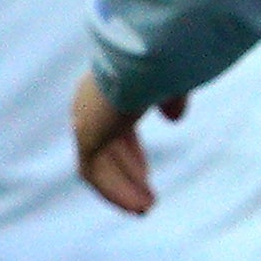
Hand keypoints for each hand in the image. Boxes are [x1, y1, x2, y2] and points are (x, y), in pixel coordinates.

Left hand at [71, 72, 179, 216]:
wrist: (151, 52)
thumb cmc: (167, 58)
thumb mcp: (174, 79)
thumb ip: (172, 97)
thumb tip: (173, 118)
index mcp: (109, 88)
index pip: (113, 128)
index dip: (130, 153)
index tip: (146, 173)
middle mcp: (91, 104)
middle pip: (104, 149)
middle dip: (126, 174)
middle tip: (145, 200)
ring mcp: (86, 120)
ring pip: (99, 165)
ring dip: (123, 188)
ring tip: (145, 209)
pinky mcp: (88, 135)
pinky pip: (94, 174)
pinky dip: (115, 191)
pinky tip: (137, 206)